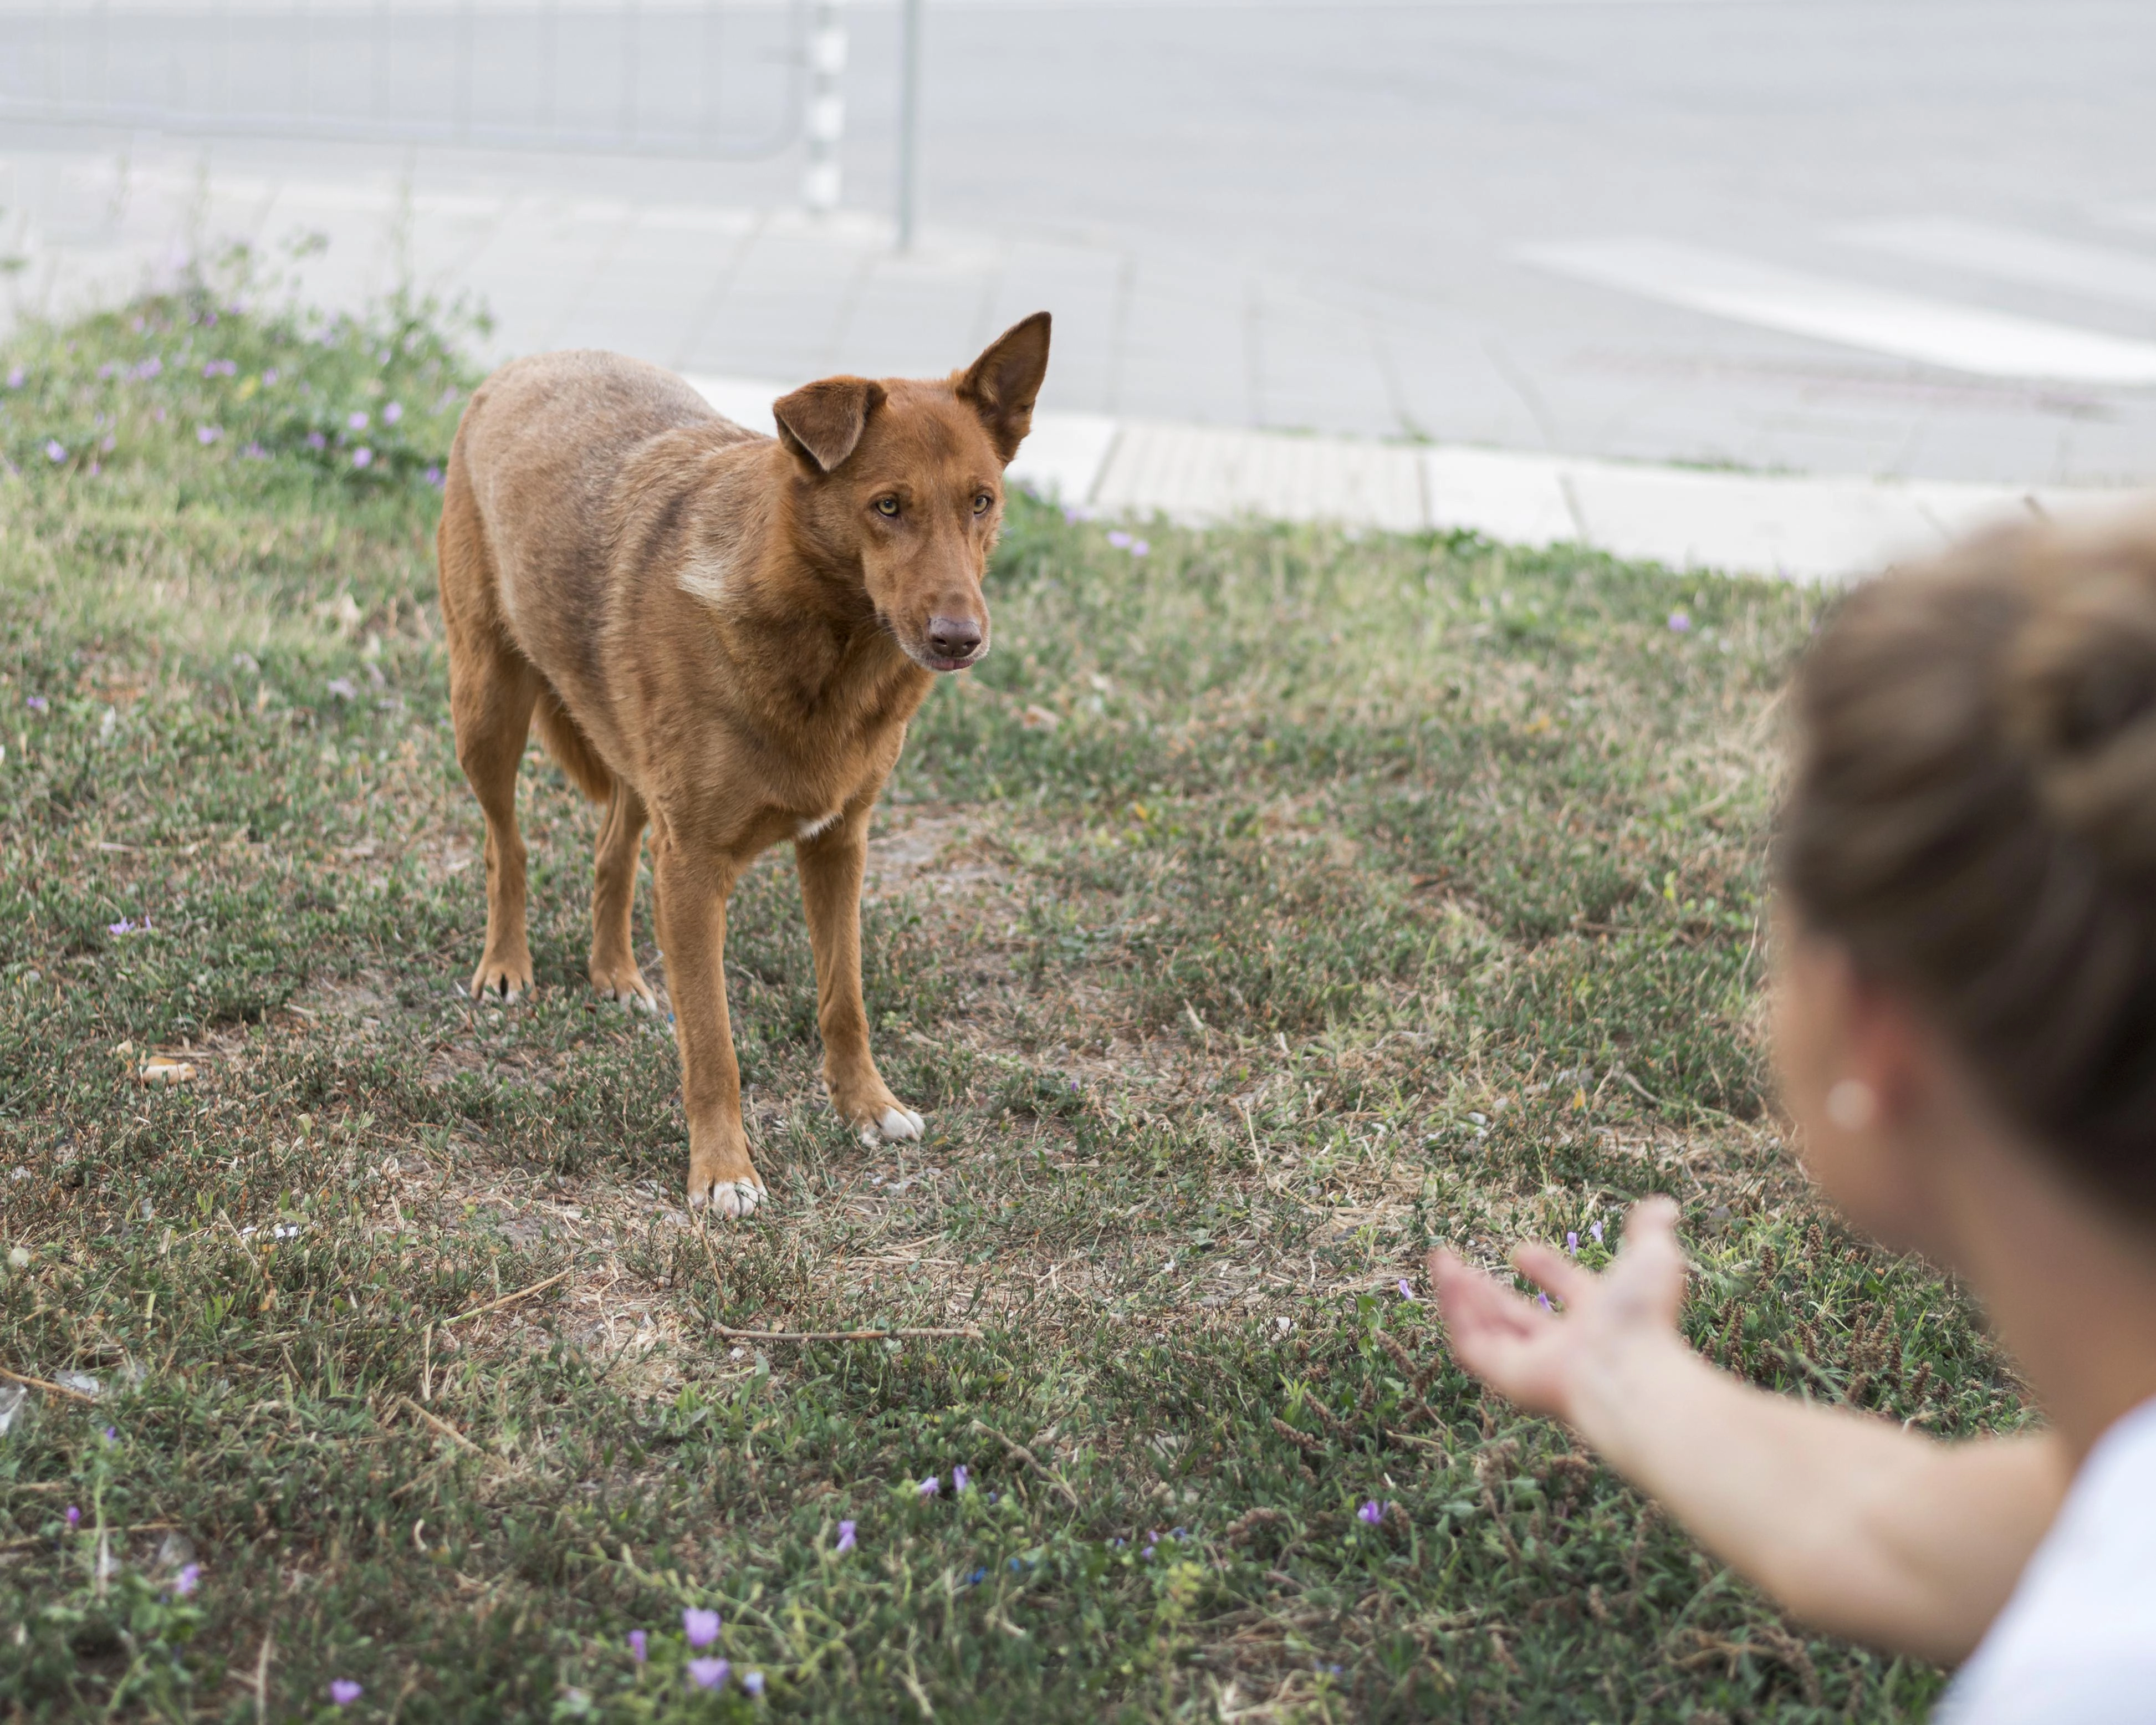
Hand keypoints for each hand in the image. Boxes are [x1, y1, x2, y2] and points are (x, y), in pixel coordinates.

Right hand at [1428, 1196, 1688, 1424]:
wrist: (1628, 1369)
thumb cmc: (1643, 1319)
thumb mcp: (1651, 1260)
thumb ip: (1650, 1232)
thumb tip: (1665, 1204)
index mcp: (1599, 1320)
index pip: (1568, 1293)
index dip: (1547, 1270)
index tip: (1522, 1252)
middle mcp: (1566, 1345)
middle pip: (1516, 1316)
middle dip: (1484, 1288)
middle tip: (1456, 1261)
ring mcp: (1536, 1364)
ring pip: (1489, 1330)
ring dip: (1462, 1295)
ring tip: (1440, 1260)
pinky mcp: (1510, 1379)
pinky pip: (1474, 1347)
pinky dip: (1458, 1315)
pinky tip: (1447, 1282)